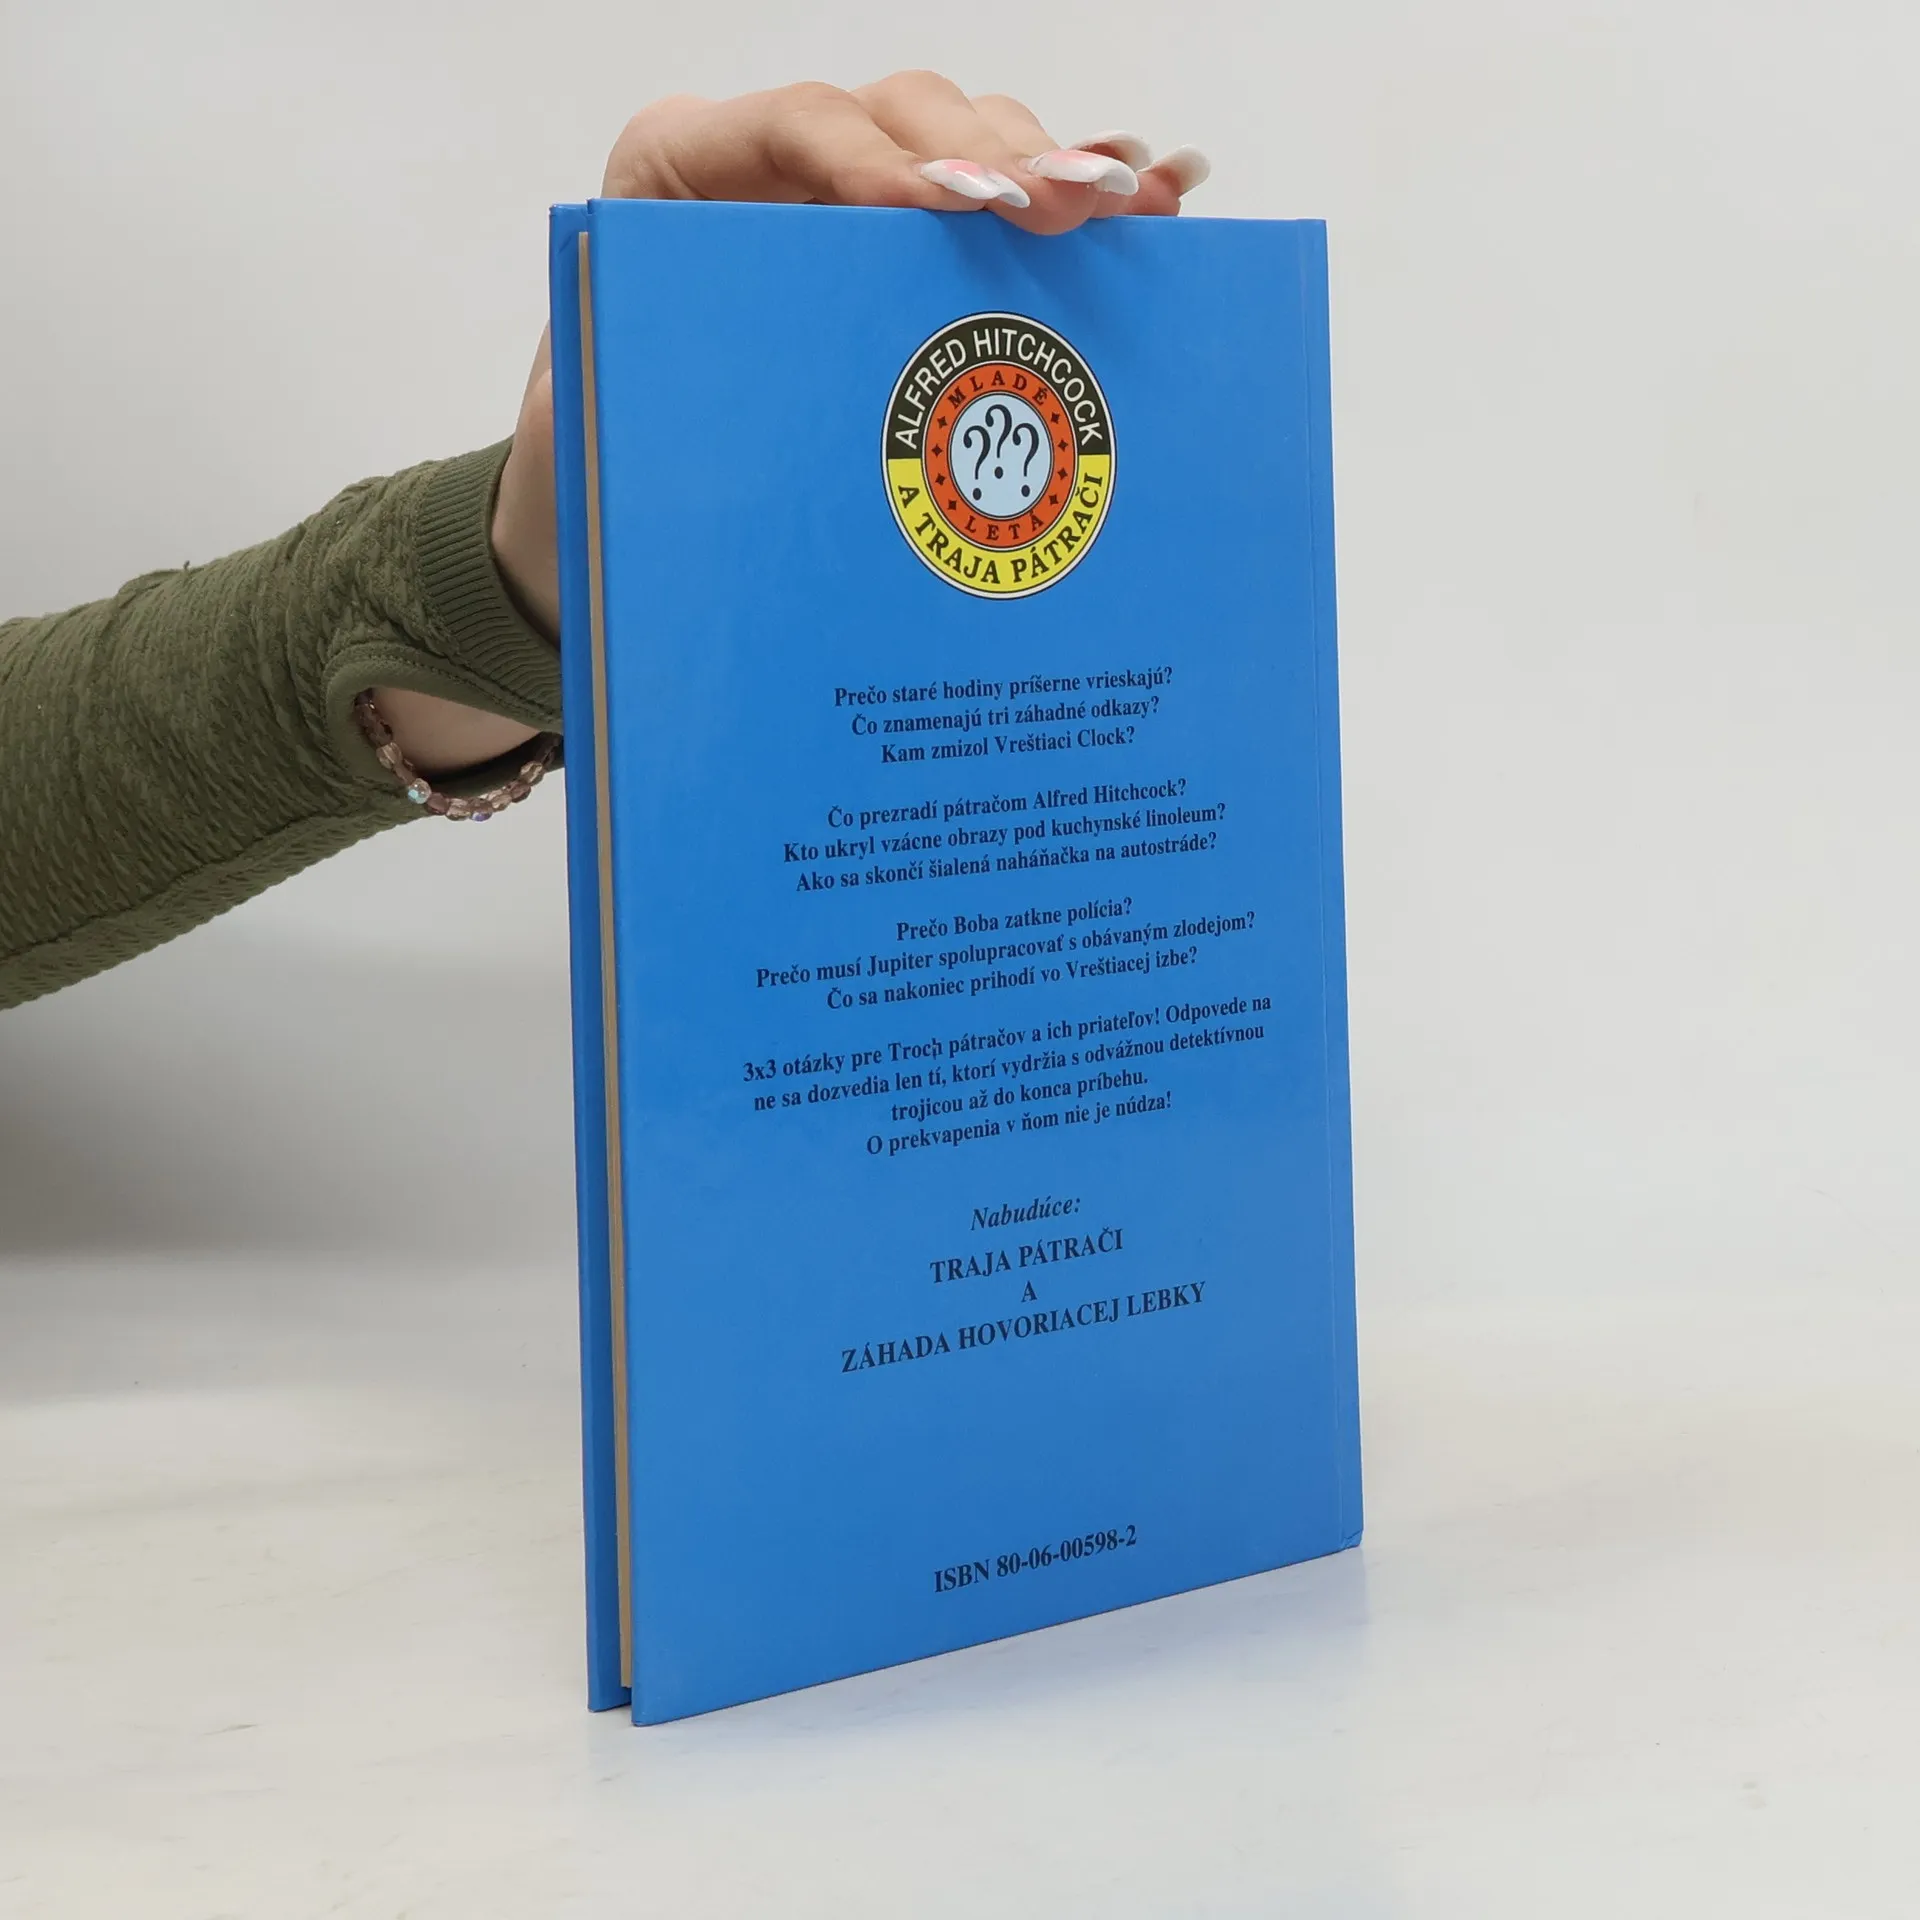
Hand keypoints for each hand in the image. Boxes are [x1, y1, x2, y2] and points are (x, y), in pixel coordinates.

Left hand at [488, 74, 1207, 646]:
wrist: (606, 485)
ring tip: (1130, 202)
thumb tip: (726, 415)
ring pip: (969, 146)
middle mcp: (775, 165)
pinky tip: (1157, 195)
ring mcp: (854, 198)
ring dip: (1054, 173)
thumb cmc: (599, 448)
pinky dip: (1074, 196)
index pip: (795, 126)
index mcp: (680, 169)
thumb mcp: (600, 414)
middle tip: (1065, 209)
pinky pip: (997, 202)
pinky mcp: (908, 244)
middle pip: (906, 118)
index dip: (879, 159)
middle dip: (996, 160)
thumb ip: (644, 390)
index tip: (950, 209)